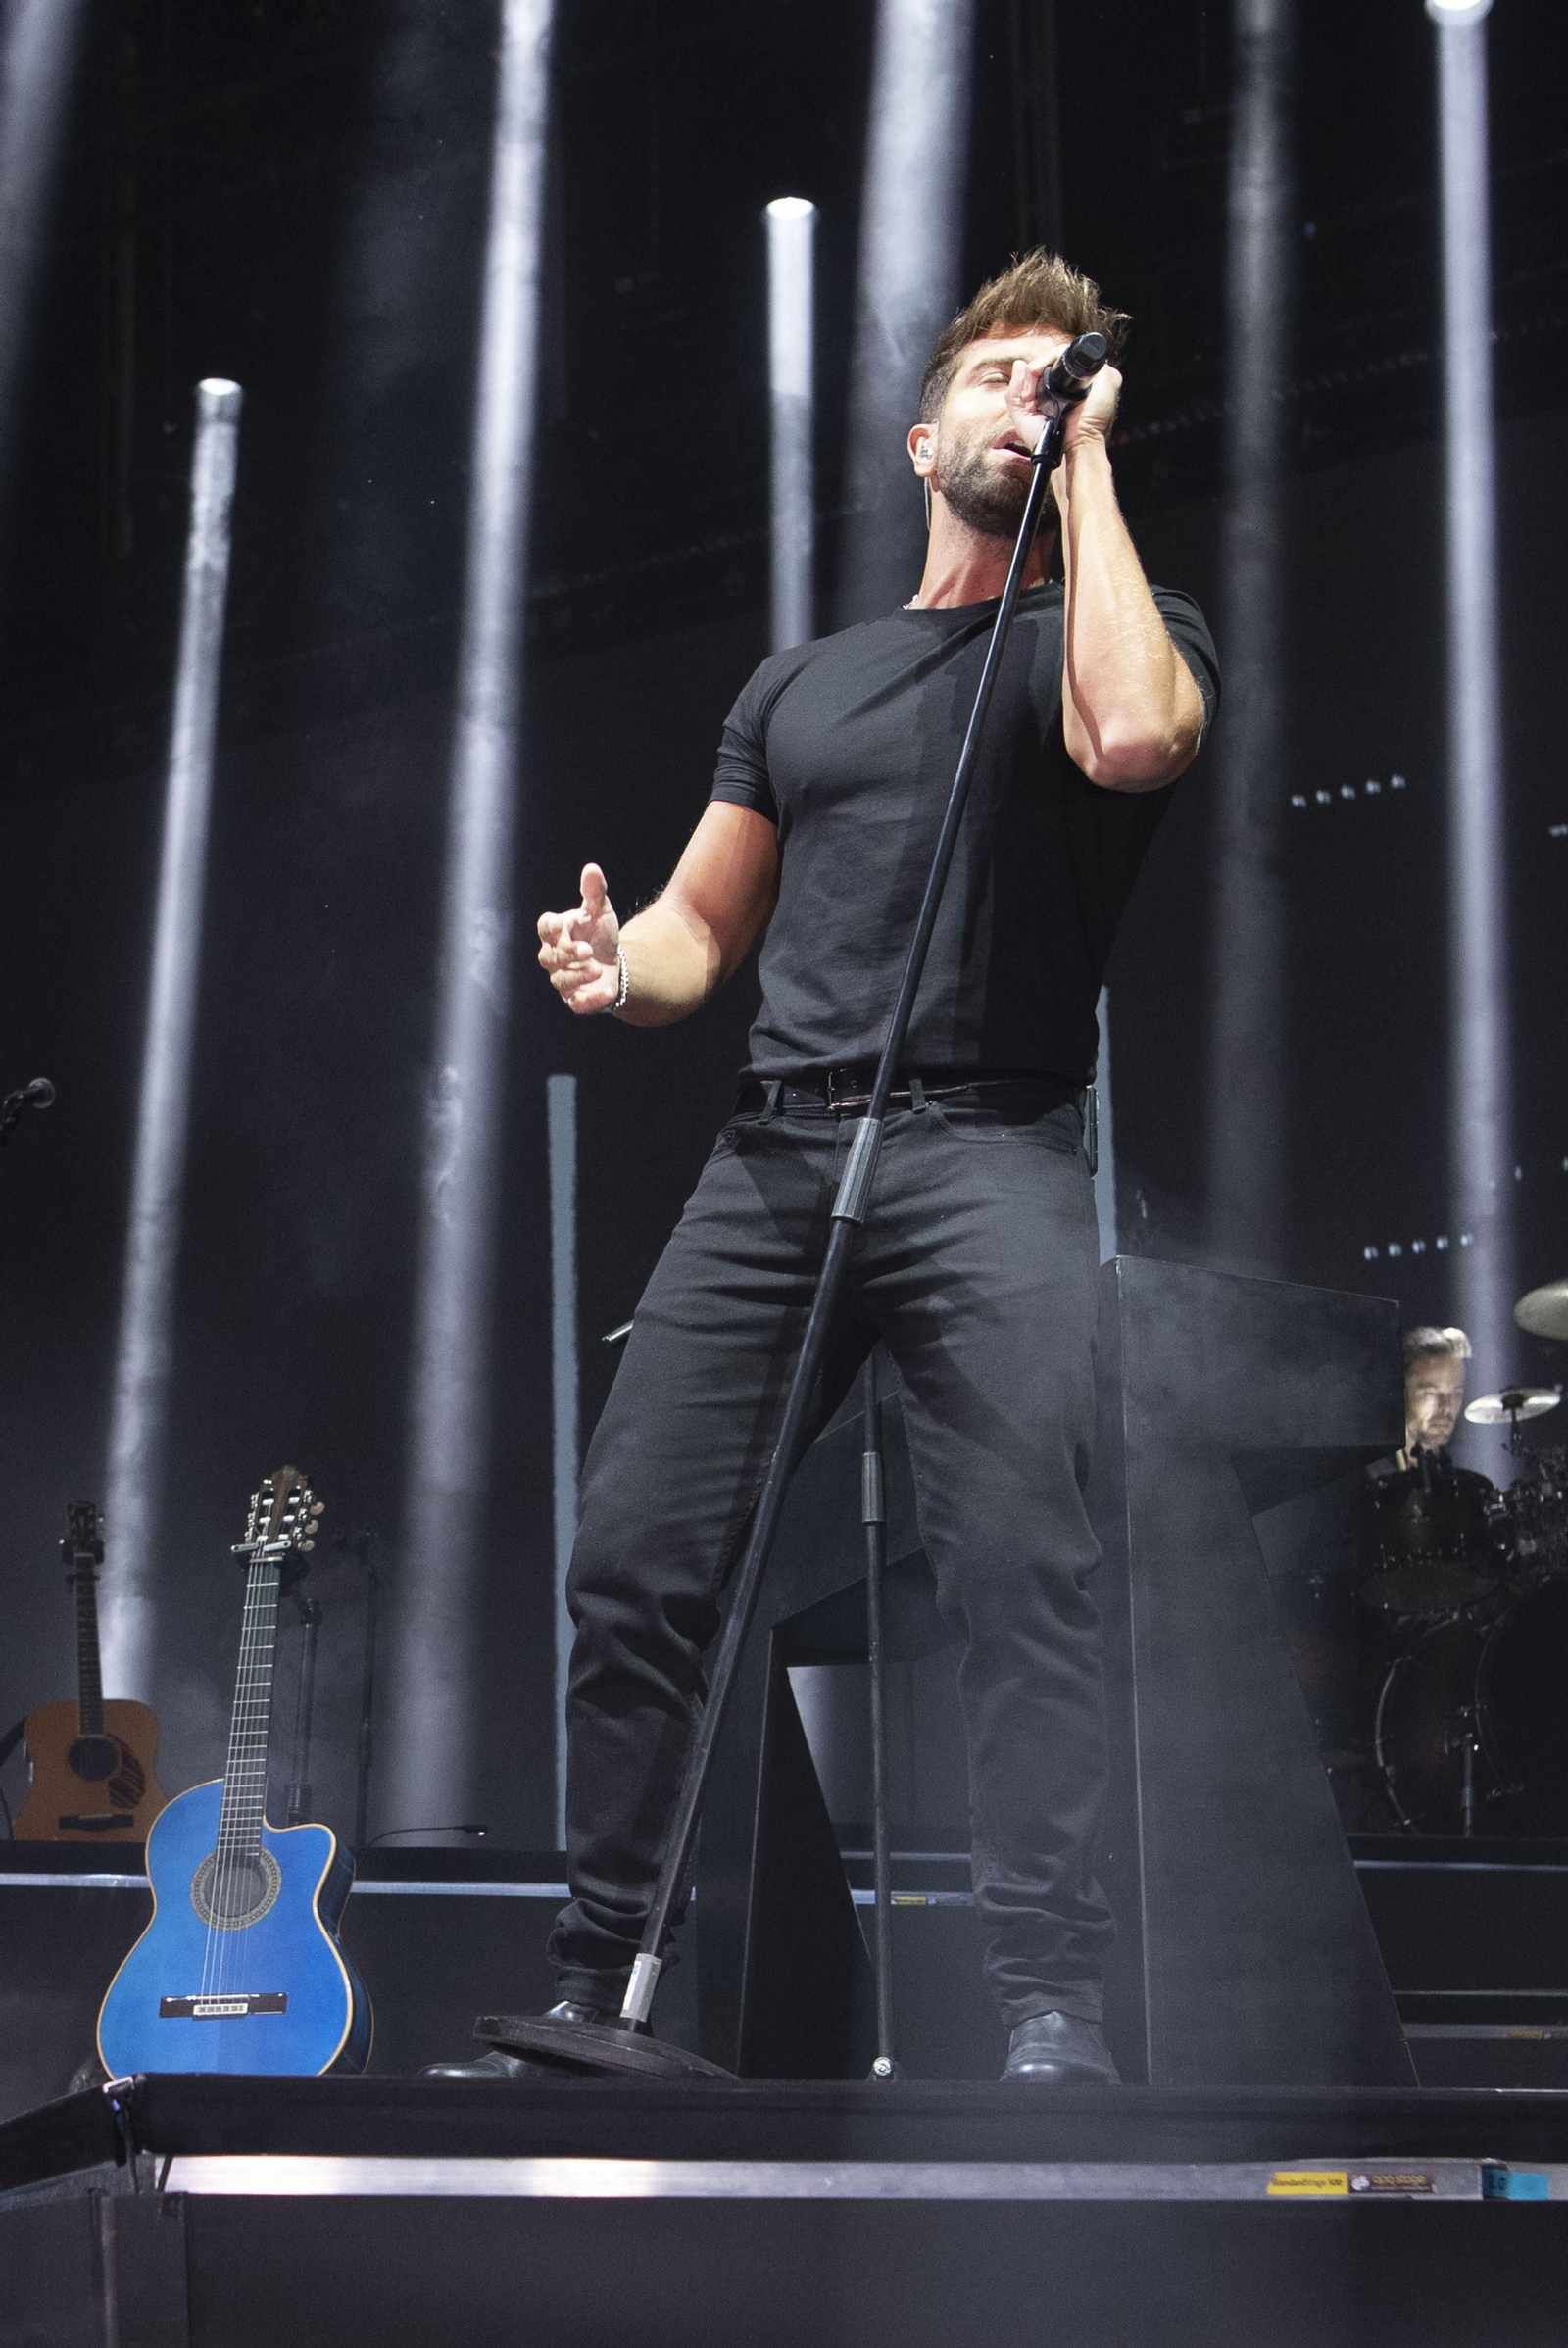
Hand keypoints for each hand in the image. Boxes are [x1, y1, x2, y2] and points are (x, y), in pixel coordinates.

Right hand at [537, 862, 621, 1015]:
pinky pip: (578, 1003)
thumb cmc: (599, 935)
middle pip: (551, 956)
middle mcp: (554, 957)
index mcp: (557, 933)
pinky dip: (591, 999)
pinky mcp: (576, 999)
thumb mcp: (600, 911)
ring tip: (597, 969)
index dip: (549, 927)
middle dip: (567, 953)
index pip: (545, 928)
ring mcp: (563, 979)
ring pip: (561, 980)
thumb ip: (594, 892)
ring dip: (578, 976)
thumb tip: (592, 869)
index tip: (558, 925)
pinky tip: (607, 992)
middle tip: (587, 951)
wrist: (616, 965)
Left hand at [1003, 355, 1120, 466]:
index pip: (1050, 364)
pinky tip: (1044, 378)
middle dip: (1034, 368)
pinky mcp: (1102, 375)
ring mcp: (1092, 376)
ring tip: (1032, 391)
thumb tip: (1019, 364)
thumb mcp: (1024, 417)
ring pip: (1063, 352)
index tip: (1025, 395)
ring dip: (1041, 363)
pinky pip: (1076, 355)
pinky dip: (1054, 359)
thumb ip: (1015, 392)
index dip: (1034, 371)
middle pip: (1055, 356)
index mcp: (1066, 388)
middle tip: (1026, 394)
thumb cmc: (1051, 441)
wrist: (1071, 450)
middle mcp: (1079, 380)